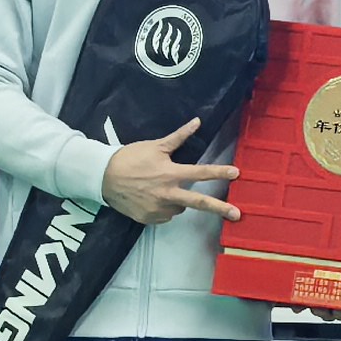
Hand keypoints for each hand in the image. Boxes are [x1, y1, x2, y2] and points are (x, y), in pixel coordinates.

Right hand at [101, 123, 237, 227]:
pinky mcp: (149, 219)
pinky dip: (164, 207)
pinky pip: (165, 215)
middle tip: (237, 215)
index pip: (200, 173)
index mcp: (170, 174)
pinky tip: (152, 197)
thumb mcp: (155, 146)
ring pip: (179, 208)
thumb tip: (197, 121)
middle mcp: (167, 194)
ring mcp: (158, 209)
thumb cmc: (130, 158)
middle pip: (199, 203)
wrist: (102, 177)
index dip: (219, 172)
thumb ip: (179, 137)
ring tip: (161, 188)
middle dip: (220, 209)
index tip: (236, 173)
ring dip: (178, 200)